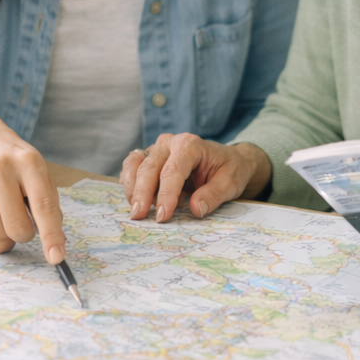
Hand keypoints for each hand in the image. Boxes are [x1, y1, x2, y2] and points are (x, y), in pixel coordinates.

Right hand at [0, 107, 65, 262]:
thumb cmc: (11, 161)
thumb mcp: (35, 172)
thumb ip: (48, 206)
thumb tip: (55, 245)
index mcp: (30, 163)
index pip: (43, 206)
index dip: (51, 235)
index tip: (56, 257)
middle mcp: (2, 167)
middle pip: (17, 228)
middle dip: (21, 235)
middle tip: (17, 222)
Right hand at [121, 134, 271, 222]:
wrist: (227, 161)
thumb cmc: (229, 170)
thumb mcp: (230, 183)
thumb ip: (213, 195)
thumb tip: (196, 209)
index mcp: (190, 145)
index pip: (172, 170)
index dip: (166, 195)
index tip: (162, 216)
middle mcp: (170, 143)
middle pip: (149, 168)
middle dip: (142, 194)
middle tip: (139, 216)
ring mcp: (157, 149)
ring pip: (135, 165)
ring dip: (132, 188)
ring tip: (136, 210)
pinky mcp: (149, 158)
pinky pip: (132, 167)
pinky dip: (129, 184)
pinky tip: (134, 201)